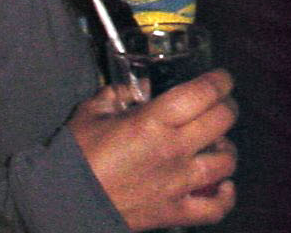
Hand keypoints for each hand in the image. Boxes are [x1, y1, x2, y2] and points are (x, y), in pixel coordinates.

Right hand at [70, 68, 236, 229]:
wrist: (62, 204)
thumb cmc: (75, 156)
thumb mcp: (92, 111)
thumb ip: (119, 93)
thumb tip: (140, 86)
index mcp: (153, 121)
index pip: (202, 93)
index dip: (220, 81)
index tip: (222, 78)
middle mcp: (172, 150)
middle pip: (222, 120)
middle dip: (227, 107)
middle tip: (220, 104)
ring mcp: (177, 183)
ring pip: (226, 161)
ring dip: (226, 148)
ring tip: (217, 143)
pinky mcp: (174, 212)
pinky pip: (214, 208)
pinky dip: (225, 196)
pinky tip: (223, 184)